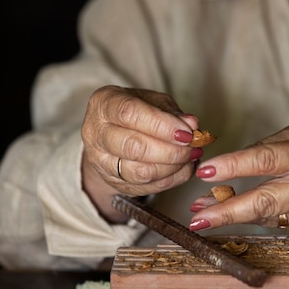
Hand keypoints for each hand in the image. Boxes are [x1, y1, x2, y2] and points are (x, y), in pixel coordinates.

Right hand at [80, 85, 201, 221]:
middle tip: (192, 146)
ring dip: (172, 167)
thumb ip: (172, 112)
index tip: (186, 132)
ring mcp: (100, 161)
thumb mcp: (152, 101)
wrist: (112, 133)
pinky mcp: (112, 182)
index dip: (162, 125)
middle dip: (170, 150)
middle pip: (133, 147)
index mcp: (103, 104)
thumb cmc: (135, 111)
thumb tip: (192, 125)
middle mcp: (95, 133)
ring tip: (190, 156)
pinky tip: (183, 168)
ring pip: (139, 172)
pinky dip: (171, 180)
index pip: (130, 114)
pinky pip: (145, 187)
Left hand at [189, 121, 288, 231]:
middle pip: (264, 202)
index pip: (266, 160)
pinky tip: (239, 210)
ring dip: (234, 215)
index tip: (207, 171)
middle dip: (226, 212)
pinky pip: (279, 221)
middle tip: (198, 218)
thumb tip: (232, 165)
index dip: (234, 166)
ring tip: (205, 212)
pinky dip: (257, 216)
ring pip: (266, 216)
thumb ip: (269, 147)